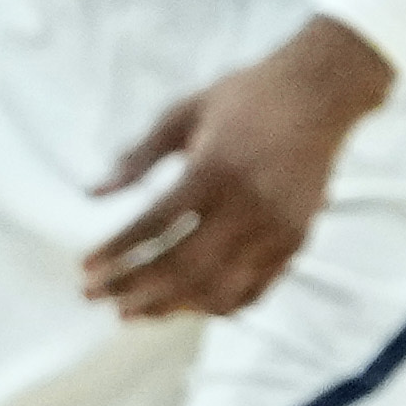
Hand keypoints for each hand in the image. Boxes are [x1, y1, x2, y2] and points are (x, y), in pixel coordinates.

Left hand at [85, 18, 391, 319]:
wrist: (319, 93)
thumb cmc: (246, 96)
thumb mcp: (184, 113)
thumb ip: (139, 156)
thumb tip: (93, 193)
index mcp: (214, 168)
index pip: (155, 225)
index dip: (117, 252)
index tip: (86, 270)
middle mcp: (247, 205)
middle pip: (182, 266)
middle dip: (134, 289)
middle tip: (98, 299)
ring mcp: (275, 229)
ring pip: (217, 288)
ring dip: (170, 306)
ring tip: (136, 312)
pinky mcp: (295, 242)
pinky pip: (253, 291)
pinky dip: (217, 305)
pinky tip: (187, 305)